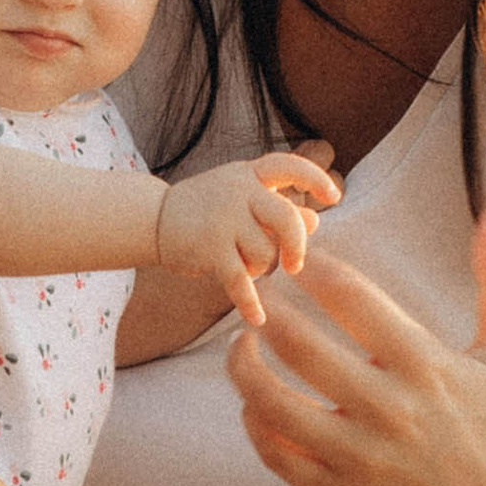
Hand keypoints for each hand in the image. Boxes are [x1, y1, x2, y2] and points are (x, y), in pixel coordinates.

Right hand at [153, 151, 340, 329]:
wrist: (151, 218)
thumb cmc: (205, 209)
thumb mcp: (241, 198)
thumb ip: (276, 206)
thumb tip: (315, 219)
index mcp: (249, 175)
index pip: (289, 166)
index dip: (315, 179)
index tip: (334, 197)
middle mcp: (238, 191)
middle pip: (287, 219)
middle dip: (297, 246)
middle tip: (294, 264)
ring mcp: (223, 219)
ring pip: (266, 255)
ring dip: (259, 268)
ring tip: (241, 265)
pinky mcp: (210, 248)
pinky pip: (240, 282)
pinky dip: (250, 303)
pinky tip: (257, 318)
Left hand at [225, 207, 485, 485]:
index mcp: (427, 366)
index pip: (353, 300)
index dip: (316, 269)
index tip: (299, 256)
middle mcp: (389, 409)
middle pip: (299, 346)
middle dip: (266, 309)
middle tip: (253, 290)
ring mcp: (361, 457)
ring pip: (273, 405)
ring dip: (243, 367)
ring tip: (240, 343)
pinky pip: (279, 457)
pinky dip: (256, 425)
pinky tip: (254, 401)